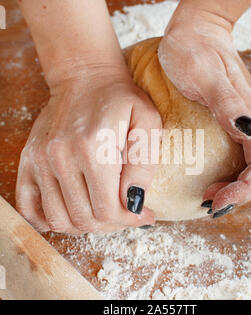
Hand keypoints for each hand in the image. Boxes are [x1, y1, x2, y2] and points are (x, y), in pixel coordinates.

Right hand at [16, 74, 160, 232]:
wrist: (84, 78)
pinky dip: (49, 219)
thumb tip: (135, 202)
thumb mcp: (147, 122)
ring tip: (102, 212)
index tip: (143, 216)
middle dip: (111, 224)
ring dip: (84, 224)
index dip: (129, 220)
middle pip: (83, 218)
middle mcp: (61, 157)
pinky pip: (30, 208)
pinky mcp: (28, 160)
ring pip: (58, 219)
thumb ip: (143, 164)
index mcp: (94, 148)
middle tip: (125, 214)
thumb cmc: (120, 99)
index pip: (108, 209)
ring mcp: (39, 160)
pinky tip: (71, 210)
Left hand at [158, 9, 250, 217]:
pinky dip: (230, 177)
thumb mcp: (204, 75)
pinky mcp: (235, 122)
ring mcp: (247, 123)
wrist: (195, 31)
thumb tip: (250, 132)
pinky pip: (242, 158)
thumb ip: (228, 103)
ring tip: (209, 197)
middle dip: (241, 194)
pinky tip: (211, 180)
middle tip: (210, 203)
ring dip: (236, 189)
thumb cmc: (193, 49)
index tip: (218, 201)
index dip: (246, 190)